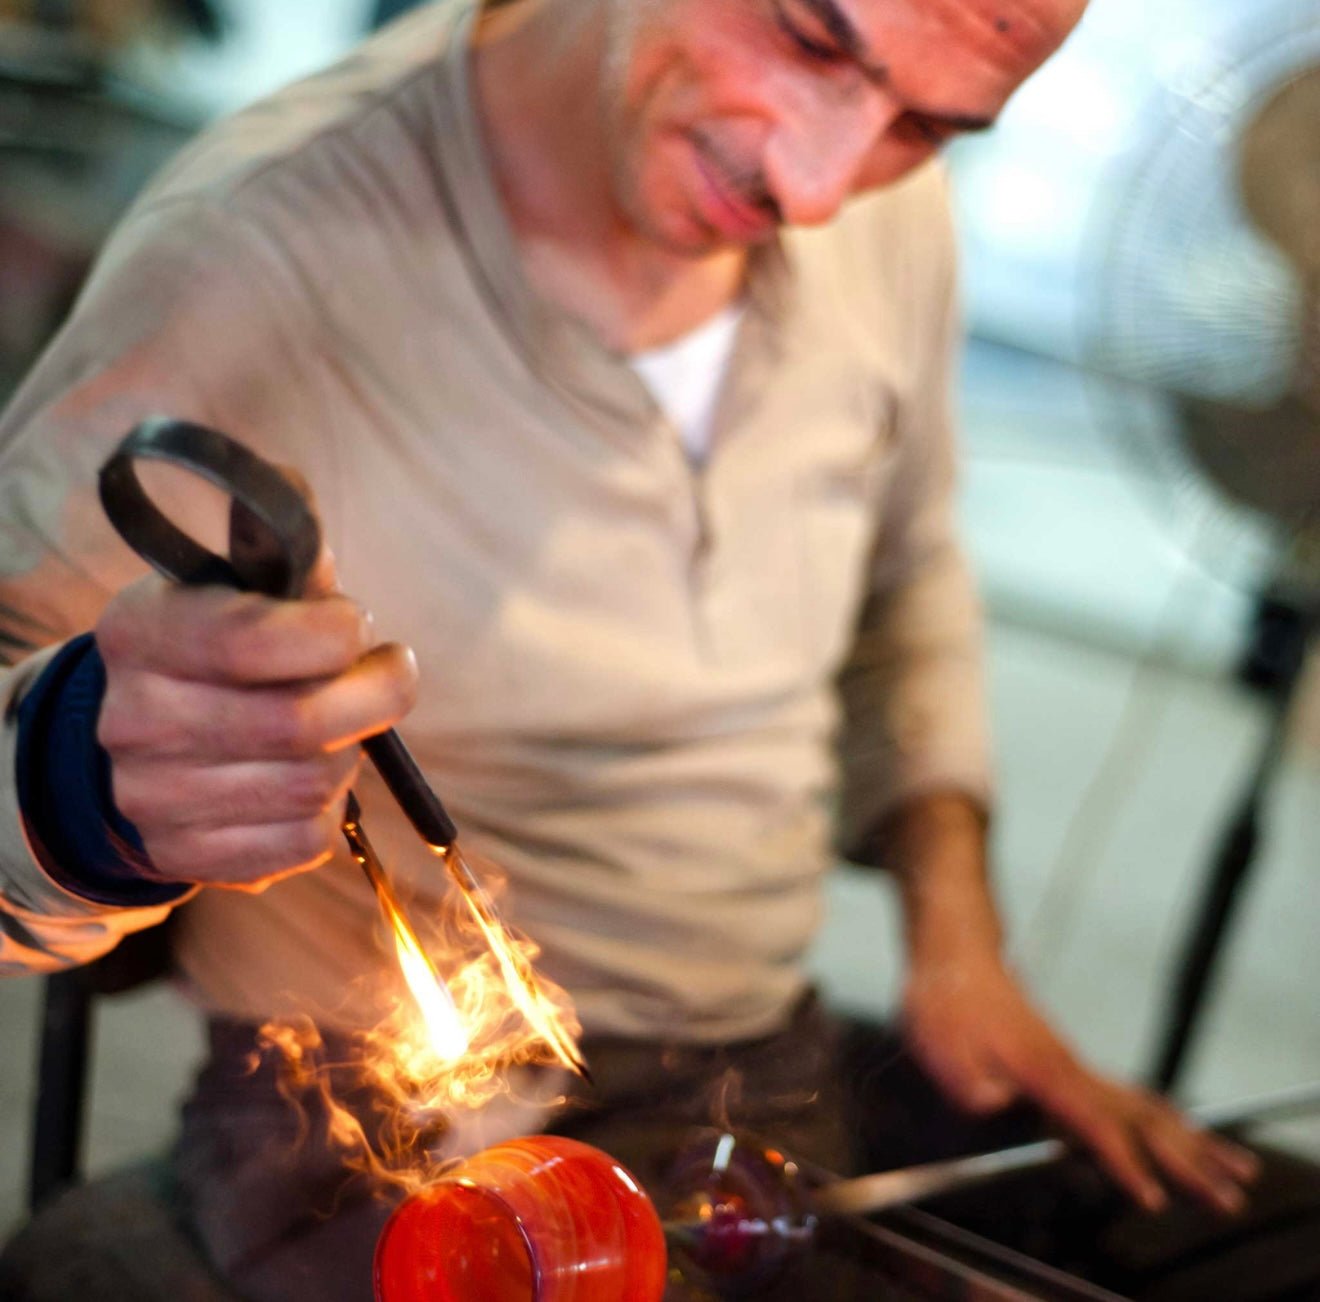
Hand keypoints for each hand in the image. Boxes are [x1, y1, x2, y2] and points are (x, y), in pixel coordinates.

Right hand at [95, 548, 416, 890]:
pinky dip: (331, 810)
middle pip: (297, 724)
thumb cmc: (222, 649)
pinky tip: (313, 777)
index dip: (334, 634)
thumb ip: (293, 577)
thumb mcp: (240, 591)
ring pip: (310, 786)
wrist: (151, 737)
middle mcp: (134, 718)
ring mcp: (150, 797)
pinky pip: (304, 842)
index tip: (359, 627)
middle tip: (389, 675)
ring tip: (341, 729)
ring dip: (350, 754)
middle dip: (374, 696)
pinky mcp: (184, 854)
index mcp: (141, 631)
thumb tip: (327, 571)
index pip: (250, 641)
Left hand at [902, 952, 1259, 1213]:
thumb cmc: (948, 1000)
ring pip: (1147, 1109)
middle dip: (1187, 1163)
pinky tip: (1189, 1137)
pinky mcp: (1071, 1065)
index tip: (1154, 1198)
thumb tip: (997, 1103)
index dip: (1124, 1163)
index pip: (1094, 1122)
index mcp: (1042, 1069)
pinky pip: (1132, 1099)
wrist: (957, 954)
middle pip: (1142, 1121)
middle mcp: (1070, 1067)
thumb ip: (970, 1083)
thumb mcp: (941, 1045)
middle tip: (1228, 1199)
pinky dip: (1168, 1122)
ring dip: (1192, 1144)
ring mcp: (1075, 1065)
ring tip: (1235, 1172)